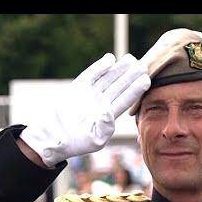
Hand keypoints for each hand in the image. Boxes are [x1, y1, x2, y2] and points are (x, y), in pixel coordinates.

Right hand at [19, 53, 149, 166]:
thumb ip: (106, 127)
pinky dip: (100, 67)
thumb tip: (110, 113)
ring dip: (118, 69)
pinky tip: (110, 59)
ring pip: (108, 78)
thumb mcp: (95, 140)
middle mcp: (102, 103)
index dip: (136, 89)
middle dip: (130, 76)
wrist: (55, 136)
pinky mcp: (79, 87)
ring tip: (130, 59)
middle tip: (143, 65)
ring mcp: (91, 94)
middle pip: (119, 86)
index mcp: (109, 116)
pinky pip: (92, 75)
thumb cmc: (76, 142)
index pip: (125, 100)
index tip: (146, 80)